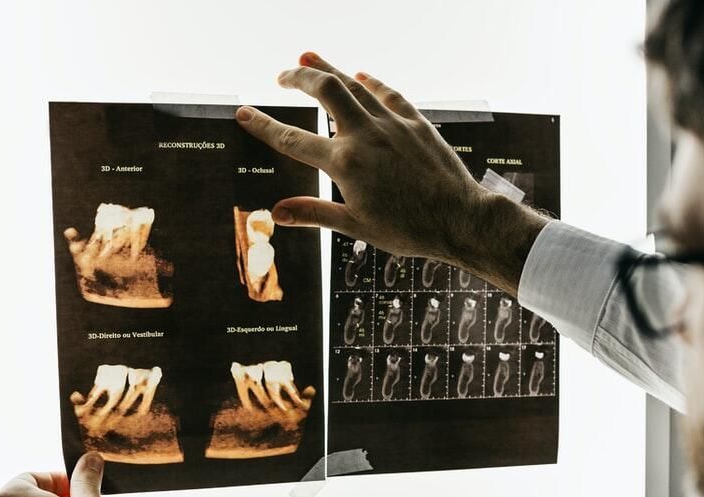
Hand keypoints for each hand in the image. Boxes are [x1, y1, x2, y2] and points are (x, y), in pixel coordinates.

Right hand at [235, 52, 546, 295]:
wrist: (461, 219)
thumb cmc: (410, 231)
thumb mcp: (357, 227)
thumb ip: (314, 214)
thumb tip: (275, 213)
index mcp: (345, 164)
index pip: (292, 139)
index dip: (263, 125)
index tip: (242, 112)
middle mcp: (365, 136)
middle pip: (324, 90)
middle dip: (298, 77)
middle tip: (281, 75)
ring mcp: (393, 125)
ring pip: (354, 85)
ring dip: (329, 69)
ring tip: (308, 58)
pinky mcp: (417, 123)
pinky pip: (390, 95)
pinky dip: (372, 83)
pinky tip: (362, 76)